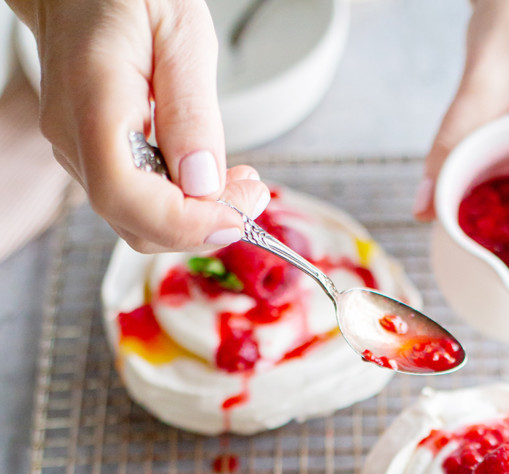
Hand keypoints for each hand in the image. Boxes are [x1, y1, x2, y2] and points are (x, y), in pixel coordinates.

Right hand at [8, 0, 269, 251]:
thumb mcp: (180, 31)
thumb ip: (192, 111)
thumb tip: (204, 183)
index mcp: (93, 100)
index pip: (125, 194)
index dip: (184, 223)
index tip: (236, 217)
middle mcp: (75, 137)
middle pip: (134, 223)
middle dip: (202, 226)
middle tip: (253, 197)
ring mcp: (78, 152)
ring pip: (138, 222)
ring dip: (196, 218)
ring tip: (240, 183)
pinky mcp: (91, 159)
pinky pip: (137, 202)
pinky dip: (180, 204)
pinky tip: (210, 176)